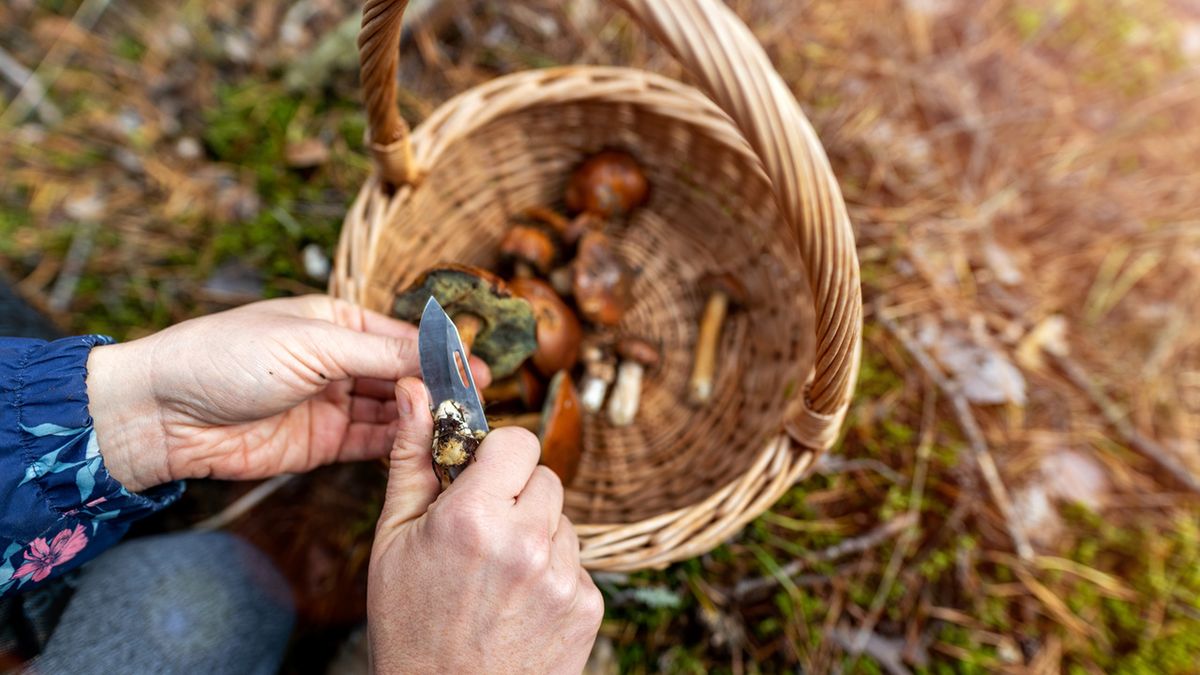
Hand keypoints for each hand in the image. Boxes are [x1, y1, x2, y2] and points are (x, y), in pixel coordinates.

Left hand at [86, 295, 489, 491]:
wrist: (162, 413)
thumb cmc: (227, 358)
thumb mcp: (311, 345)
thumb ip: (379, 355)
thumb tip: (440, 354)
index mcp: (335, 321)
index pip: (402, 337)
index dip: (440, 353)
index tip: (479, 370)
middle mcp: (338, 360)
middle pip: (403, 375)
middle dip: (440, 388)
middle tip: (480, 404)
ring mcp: (331, 403)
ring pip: (393, 412)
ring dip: (425, 418)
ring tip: (462, 427)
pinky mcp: (322, 443)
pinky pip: (373, 443)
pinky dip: (401, 444)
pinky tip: (429, 446)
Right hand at [368, 378, 602, 673]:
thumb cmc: (410, 625)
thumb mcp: (394, 538)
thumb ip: (411, 457)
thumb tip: (415, 391)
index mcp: (473, 517)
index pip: (517, 441)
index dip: (497, 457)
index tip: (481, 476)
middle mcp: (525, 542)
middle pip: (544, 477)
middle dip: (516, 495)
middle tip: (484, 534)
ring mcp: (562, 576)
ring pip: (563, 519)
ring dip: (537, 534)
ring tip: (498, 576)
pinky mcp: (587, 604)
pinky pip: (576, 562)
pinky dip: (553, 573)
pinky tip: (520, 602)